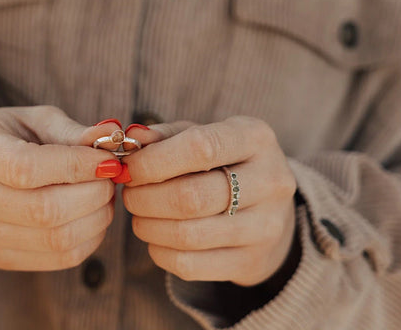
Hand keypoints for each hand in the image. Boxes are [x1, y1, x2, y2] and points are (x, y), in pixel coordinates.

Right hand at [0, 106, 120, 271]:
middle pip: (43, 210)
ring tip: (104, 194)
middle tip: (111, 176)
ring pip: (55, 239)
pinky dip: (89, 238)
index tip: (108, 159)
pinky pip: (59, 258)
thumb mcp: (34, 120)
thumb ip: (72, 132)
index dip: (76, 166)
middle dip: (92, 193)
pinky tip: (92, 215)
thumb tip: (113, 135)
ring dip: (96, 217)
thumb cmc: (8, 137)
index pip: (26, 168)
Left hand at [122, 117, 297, 285]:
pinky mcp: (251, 261)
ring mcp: (265, 226)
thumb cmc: (225, 163)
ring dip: (147, 225)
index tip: (129, 167)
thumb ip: (164, 136)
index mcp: (255, 138)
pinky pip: (189, 264)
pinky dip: (159, 252)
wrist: (271, 209)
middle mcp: (269, 181)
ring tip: (139, 214)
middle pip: (190, 197)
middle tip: (130, 193)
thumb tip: (129, 138)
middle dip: (144, 197)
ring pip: (187, 235)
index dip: (154, 161)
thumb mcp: (203, 136)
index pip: (200, 148)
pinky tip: (156, 237)